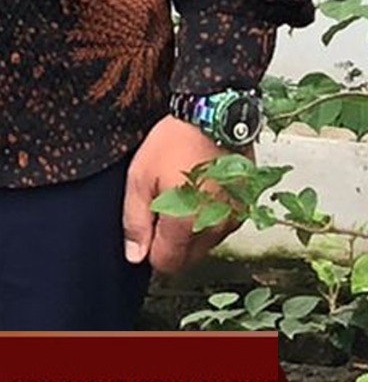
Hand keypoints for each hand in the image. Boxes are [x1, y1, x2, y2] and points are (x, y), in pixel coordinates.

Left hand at [125, 114, 235, 273]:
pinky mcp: (245, 208)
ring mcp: (234, 219)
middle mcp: (215, 228)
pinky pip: (222, 228)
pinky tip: (199, 193)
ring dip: (190, 232)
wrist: (214, 118)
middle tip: (159, 208)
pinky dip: (208, 219)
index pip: (167, 263)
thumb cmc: (173, 143)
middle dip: (170, 243)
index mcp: (186, 223)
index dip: (150, 250)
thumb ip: (135, 221)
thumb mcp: (139, 178)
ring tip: (180, 194)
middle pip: (187, 257)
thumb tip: (135, 256)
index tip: (145, 228)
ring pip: (205, 244)